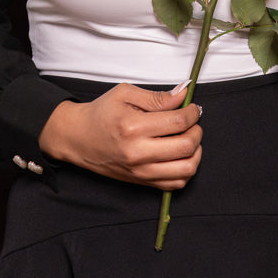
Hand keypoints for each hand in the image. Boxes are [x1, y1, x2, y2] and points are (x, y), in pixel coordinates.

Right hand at [39, 83, 202, 190]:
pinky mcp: (142, 181)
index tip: (193, 107)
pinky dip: (186, 170)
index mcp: (133, 127)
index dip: (193, 112)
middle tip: (193, 121)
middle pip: (186, 146)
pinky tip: (181, 155)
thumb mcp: (125, 94)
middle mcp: (138, 153)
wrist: (79, 138)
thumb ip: (157, 96)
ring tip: (189, 138)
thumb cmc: (102, 113)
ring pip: (186, 169)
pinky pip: (176, 184)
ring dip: (196, 151)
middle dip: (197, 130)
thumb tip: (183, 95)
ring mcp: (140, 171)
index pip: (178, 122)